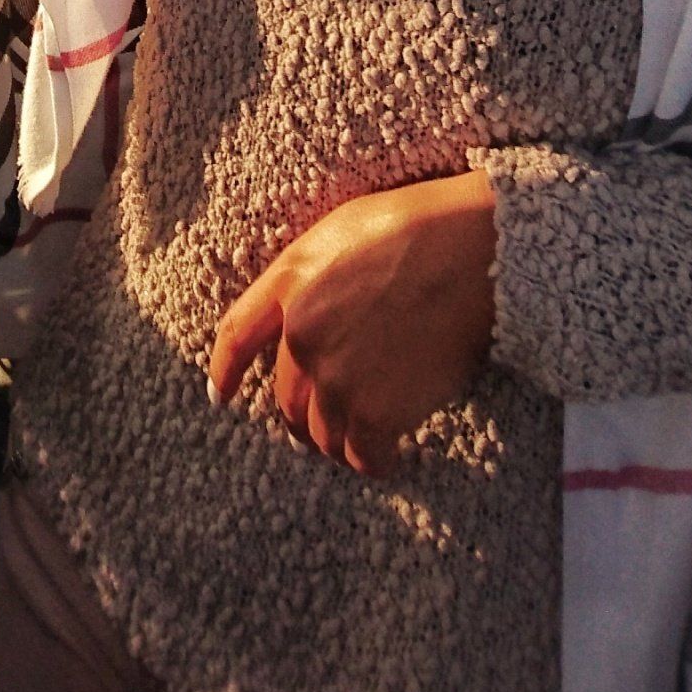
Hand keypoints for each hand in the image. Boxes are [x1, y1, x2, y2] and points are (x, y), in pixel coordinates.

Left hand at [208, 169, 495, 476]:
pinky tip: (386, 457)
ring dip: (337, 442)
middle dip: (302, 416)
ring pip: (321, 435)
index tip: (220, 397)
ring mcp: (336, 377)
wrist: (472, 251)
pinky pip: (361, 456)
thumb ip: (310, 278)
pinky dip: (372, 462)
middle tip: (328, 422)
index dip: (223, 371)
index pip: (235, 335)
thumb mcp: (341, 231)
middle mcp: (302, 335)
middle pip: (285, 400)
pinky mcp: (375, 412)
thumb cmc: (418, 229)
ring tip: (361, 437)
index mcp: (289, 281)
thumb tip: (301, 318)